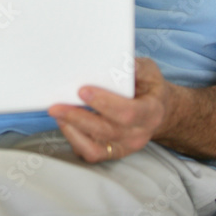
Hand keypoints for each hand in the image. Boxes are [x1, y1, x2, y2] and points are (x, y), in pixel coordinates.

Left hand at [48, 57, 170, 162]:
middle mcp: (138, 134)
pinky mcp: (112, 152)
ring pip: (95, 146)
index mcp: (150, 113)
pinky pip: (90, 152)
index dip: (104, 103)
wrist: (159, 113)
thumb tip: (122, 63)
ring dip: (72, 130)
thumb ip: (136, 67)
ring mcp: (124, 146)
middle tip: (56, 106)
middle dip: (78, 117)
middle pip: (105, 130)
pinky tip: (65, 124)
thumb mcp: (150, 72)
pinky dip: (74, 140)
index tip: (83, 91)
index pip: (127, 112)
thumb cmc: (149, 89)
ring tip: (57, 113)